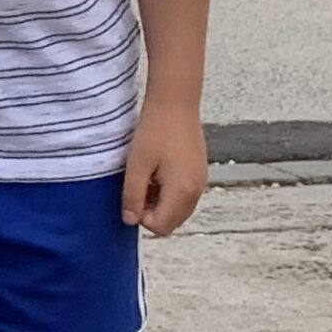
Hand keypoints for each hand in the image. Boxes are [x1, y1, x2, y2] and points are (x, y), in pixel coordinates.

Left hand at [123, 101, 206, 236]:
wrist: (176, 104)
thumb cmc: (154, 132)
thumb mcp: (137, 165)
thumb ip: (133, 196)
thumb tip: (130, 221)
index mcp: (182, 192)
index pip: (161, 227)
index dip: (141, 217)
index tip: (133, 194)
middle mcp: (197, 191)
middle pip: (172, 222)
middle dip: (152, 212)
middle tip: (139, 186)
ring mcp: (201, 182)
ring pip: (178, 210)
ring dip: (160, 202)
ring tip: (147, 178)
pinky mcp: (200, 173)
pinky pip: (184, 196)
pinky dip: (169, 192)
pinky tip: (158, 171)